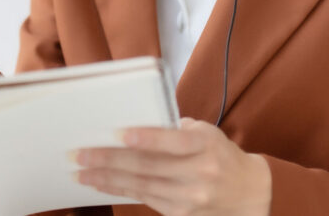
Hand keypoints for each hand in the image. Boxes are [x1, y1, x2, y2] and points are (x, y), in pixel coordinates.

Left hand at [69, 117, 270, 215]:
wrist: (248, 193)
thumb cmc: (219, 153)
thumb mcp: (206, 132)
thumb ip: (174, 127)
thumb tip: (133, 121)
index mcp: (206, 144)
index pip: (173, 141)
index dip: (146, 138)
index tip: (118, 133)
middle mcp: (200, 172)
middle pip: (148, 165)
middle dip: (110, 159)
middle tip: (80, 154)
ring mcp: (190, 196)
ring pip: (141, 185)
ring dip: (106, 178)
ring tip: (81, 171)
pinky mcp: (181, 213)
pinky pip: (144, 198)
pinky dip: (119, 190)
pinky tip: (100, 183)